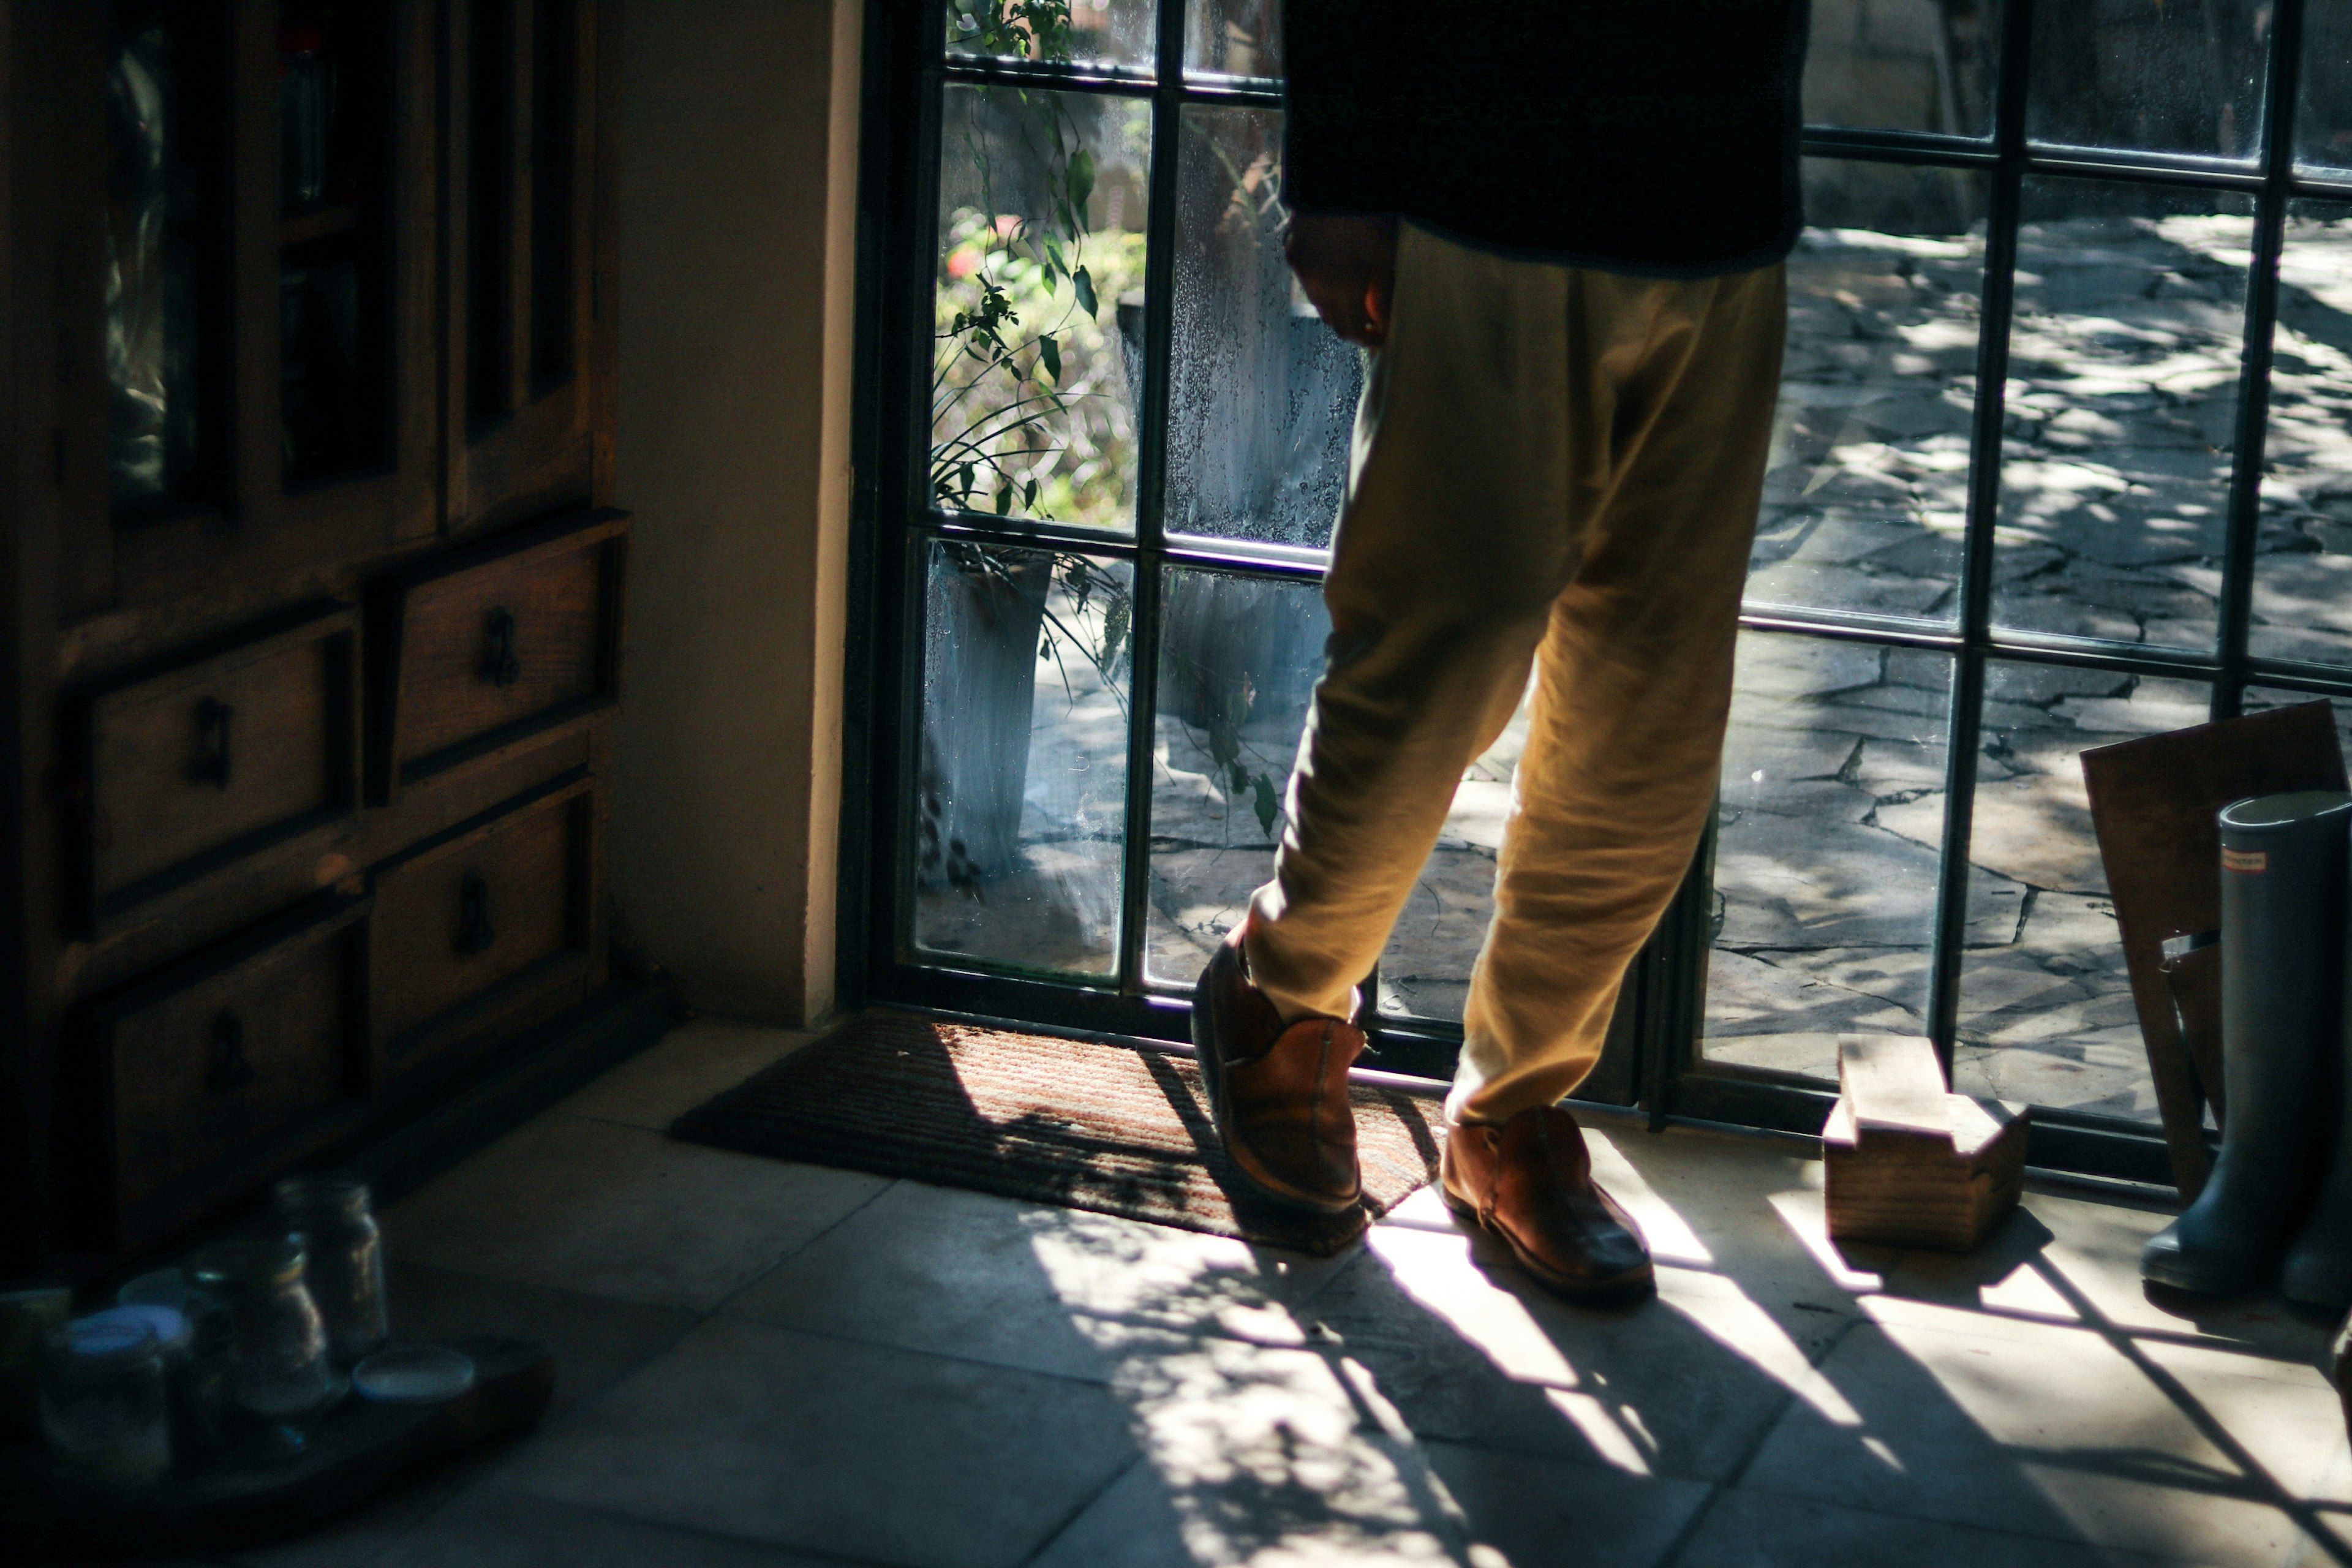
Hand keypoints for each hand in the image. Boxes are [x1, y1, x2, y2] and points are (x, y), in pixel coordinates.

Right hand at [1285, 213, 1397, 347]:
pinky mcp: (1291, 249)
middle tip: (1370, 317)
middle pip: (1332, 318)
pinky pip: (1306, 277)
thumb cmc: (1368, 213)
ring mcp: (1300, 266)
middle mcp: (1316, 283)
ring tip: (1354, 290)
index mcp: (1342, 287)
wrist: (1336, 176)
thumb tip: (1382, 321)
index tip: (1380, 337)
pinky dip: (1321, 281)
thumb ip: (1383, 293)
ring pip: (1317, 299)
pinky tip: (1334, 265)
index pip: (1349, 331)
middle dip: (1352, 321)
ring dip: (1336, 302)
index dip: (1366, 339)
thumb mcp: (1386, 253)